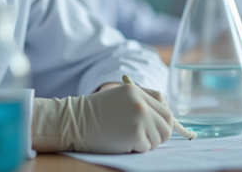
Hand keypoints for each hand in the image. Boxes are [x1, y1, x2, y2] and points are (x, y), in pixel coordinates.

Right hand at [31, 85, 173, 153]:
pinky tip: (124, 143)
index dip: (162, 117)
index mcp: (137, 91)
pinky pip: (148, 147)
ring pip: (160, 136)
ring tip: (131, 139)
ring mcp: (140, 118)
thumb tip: (161, 116)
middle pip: (167, 121)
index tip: (156, 125)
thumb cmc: (93, 114)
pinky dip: (139, 149)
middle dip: (160, 132)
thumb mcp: (118, 97)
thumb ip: (140, 102)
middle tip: (147, 137)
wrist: (74, 123)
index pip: (163, 104)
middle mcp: (141, 103)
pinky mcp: (136, 134)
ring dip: (149, 142)